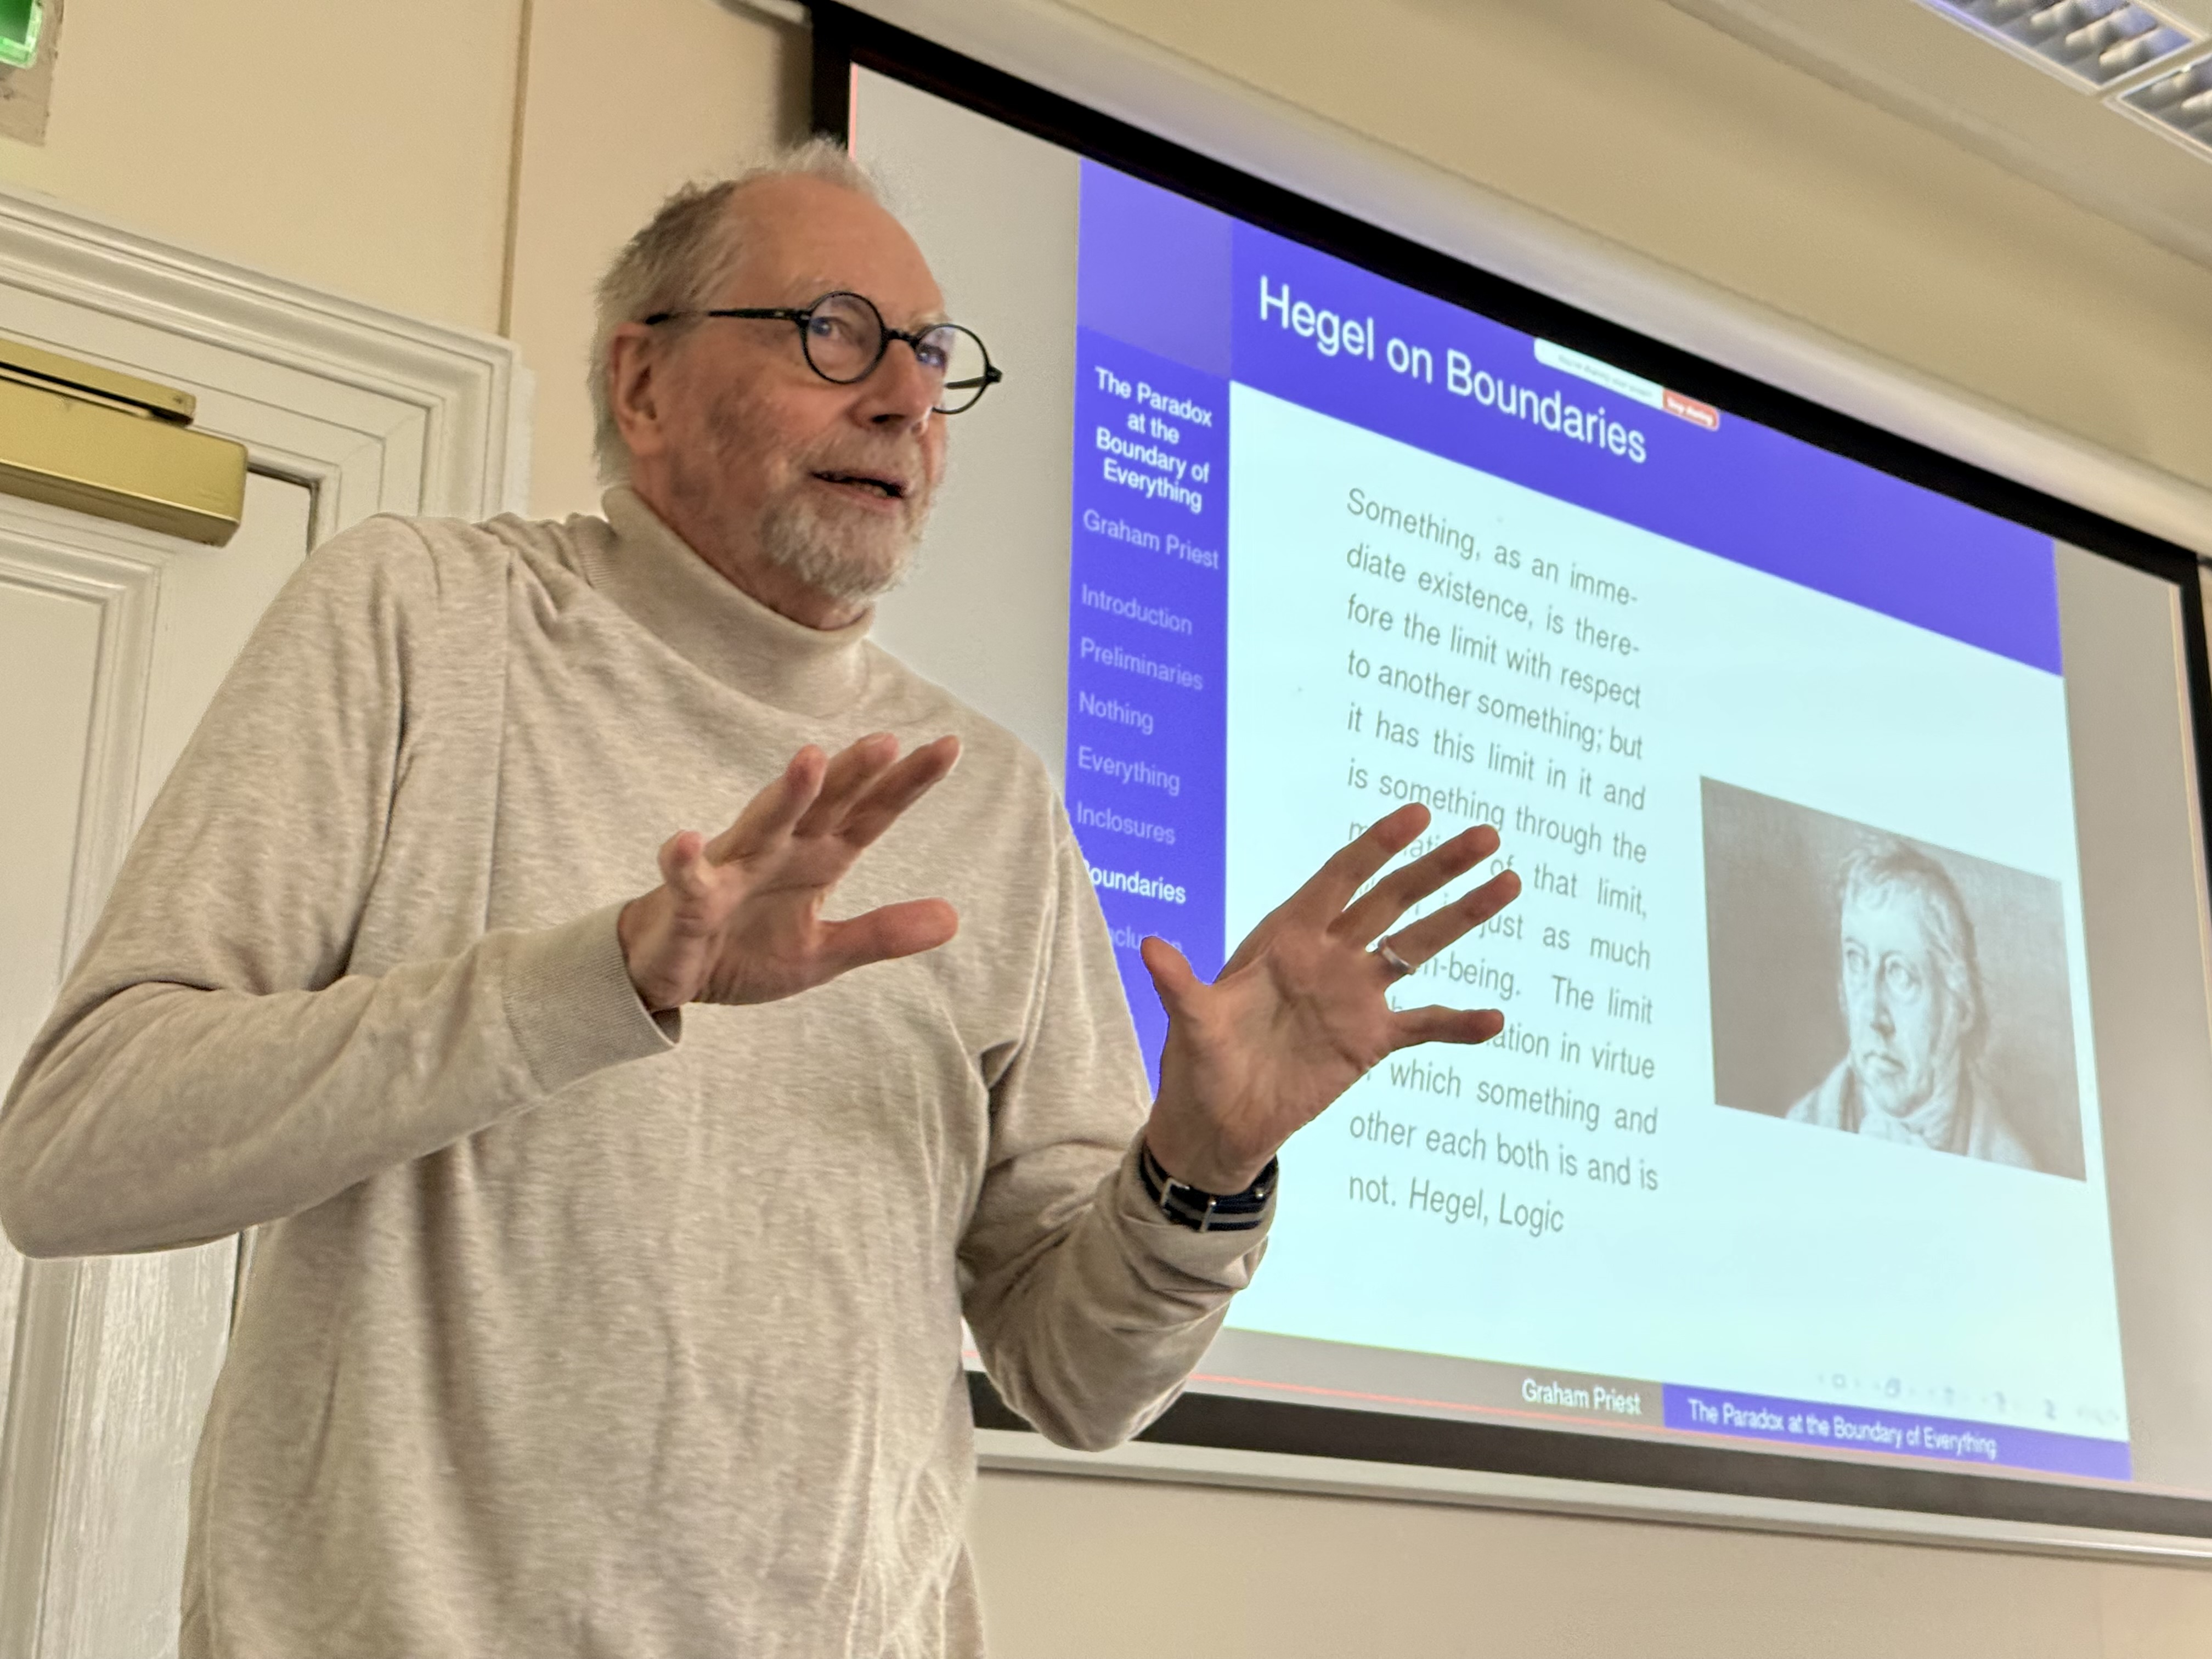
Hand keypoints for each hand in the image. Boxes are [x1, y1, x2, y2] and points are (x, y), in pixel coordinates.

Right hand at [617, 732, 962, 1012]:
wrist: (669, 972)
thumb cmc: (745, 948)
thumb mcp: (824, 951)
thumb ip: (882, 933)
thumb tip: (953, 918)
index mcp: (818, 859)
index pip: (869, 815)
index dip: (906, 784)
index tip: (949, 747)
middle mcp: (779, 851)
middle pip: (822, 805)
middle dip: (852, 772)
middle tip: (887, 740)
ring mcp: (731, 871)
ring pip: (761, 825)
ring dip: (784, 795)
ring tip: (809, 761)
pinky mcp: (689, 902)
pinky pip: (687, 879)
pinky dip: (684, 862)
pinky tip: (684, 840)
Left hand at [1139, 804, 1521, 1191]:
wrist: (1218, 1124)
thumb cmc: (1198, 1064)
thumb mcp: (1190, 1023)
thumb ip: (1179, 986)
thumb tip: (1147, 945)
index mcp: (1287, 938)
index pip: (1339, 878)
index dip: (1376, 846)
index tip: (1417, 813)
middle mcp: (1329, 957)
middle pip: (1392, 900)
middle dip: (1437, 868)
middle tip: (1485, 835)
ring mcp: (1354, 997)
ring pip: (1417, 948)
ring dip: (1461, 918)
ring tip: (1508, 884)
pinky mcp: (1369, 1041)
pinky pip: (1423, 1026)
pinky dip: (1458, 1024)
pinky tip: (1494, 1019)